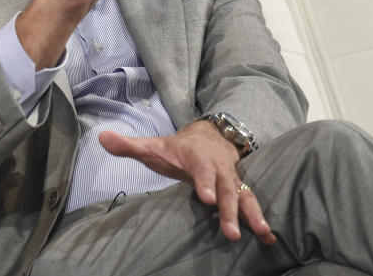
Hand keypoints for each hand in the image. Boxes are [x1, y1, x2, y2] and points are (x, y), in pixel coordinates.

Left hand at [98, 121, 275, 244]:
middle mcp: (218, 168)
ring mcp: (232, 178)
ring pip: (244, 195)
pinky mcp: (240, 188)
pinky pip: (252, 201)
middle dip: (229, 209)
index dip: (204, 183)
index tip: (206, 197)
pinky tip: (270, 237)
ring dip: (252, 214)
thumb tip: (102, 137)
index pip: (202, 170)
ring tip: (262, 234)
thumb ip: (129, 145)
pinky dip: (261, 218)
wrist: (210, 136)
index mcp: (198, 158)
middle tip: (232, 232)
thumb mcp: (154, 145)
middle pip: (226, 188)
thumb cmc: (178, 148)